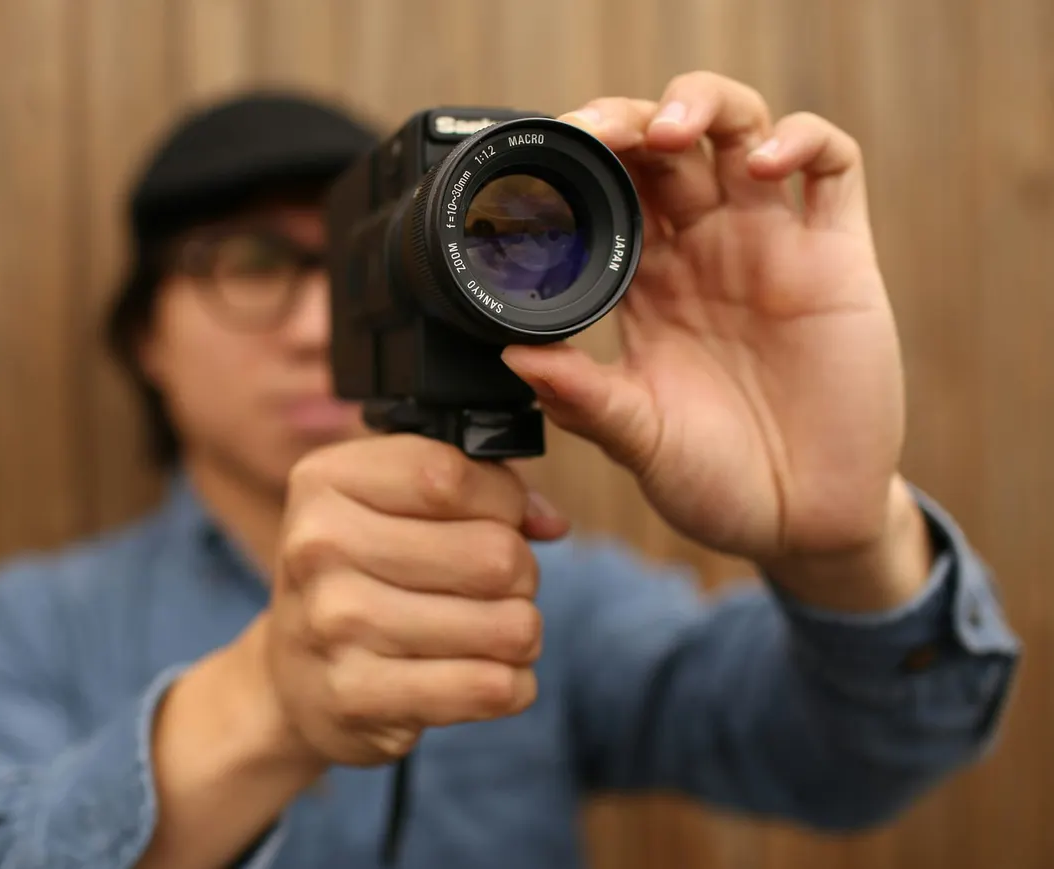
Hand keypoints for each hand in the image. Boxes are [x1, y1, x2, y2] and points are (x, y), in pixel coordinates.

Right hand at [262, 435, 569, 766]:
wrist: (292, 675)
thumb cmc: (360, 574)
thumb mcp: (392, 504)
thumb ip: (479, 489)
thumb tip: (551, 522)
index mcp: (326, 481)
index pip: (454, 476)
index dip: (504, 500)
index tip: (502, 519)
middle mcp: (319, 547)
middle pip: (495, 555)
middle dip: (521, 572)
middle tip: (498, 587)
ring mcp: (334, 625)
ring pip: (508, 626)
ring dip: (520, 632)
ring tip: (492, 632)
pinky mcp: (358, 697)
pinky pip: (491, 688)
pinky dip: (511, 684)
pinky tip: (485, 676)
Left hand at [502, 71, 916, 577]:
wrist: (801, 524)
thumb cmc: (713, 480)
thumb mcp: (637, 439)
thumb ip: (583, 397)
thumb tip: (510, 356)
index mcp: (647, 282)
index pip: (610, 192)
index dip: (582, 163)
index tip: (544, 165)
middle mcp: (705, 251)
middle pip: (667, 145)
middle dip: (629, 120)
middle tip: (597, 132)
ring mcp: (772, 247)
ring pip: (742, 128)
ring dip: (704, 106)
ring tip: (670, 133)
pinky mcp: (838, 258)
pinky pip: (833, 165)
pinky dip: (802, 141)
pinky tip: (766, 166)